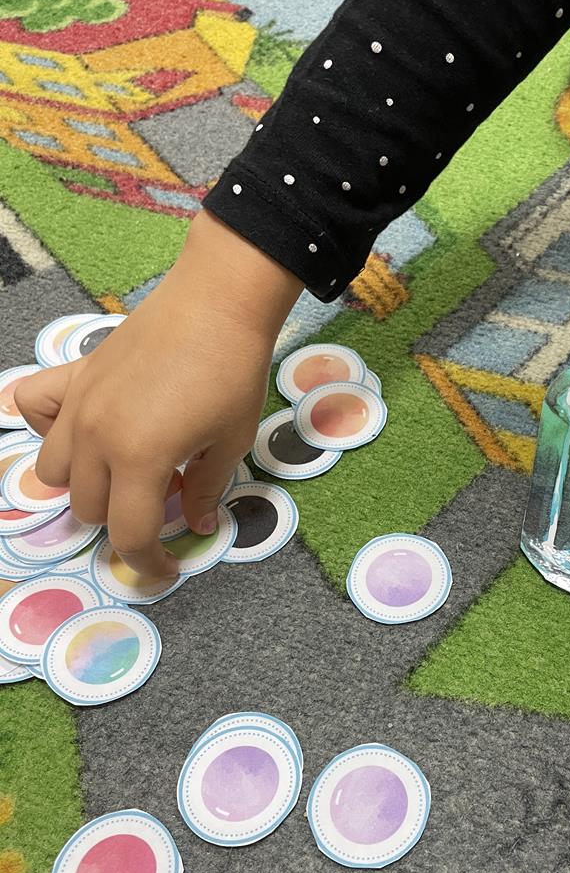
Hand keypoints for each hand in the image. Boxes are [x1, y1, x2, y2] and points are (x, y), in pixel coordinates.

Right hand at [15, 212, 302, 578]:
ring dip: (88, 485)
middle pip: (89, 509)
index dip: (148, 563)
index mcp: (140, 458)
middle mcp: (96, 436)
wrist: (217, 303)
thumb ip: (204, 489)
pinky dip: (48, 429)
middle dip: (124, 521)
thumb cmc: (233, 373)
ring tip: (127, 470)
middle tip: (162, 503)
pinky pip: (33, 410)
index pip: (130, 534)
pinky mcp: (74, 377)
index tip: (167, 569)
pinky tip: (86, 430)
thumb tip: (197, 525)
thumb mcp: (230, 442)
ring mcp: (78, 405)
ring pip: (55, 473)